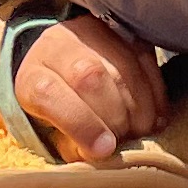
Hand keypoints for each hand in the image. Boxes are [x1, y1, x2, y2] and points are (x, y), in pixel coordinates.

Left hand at [16, 14, 166, 162]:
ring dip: (140, 108)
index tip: (103, 150)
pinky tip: (155, 116)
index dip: (79, 124)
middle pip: (90, 76)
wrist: (62, 61)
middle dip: (115, 116)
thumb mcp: (50, 130)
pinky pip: (146, 60)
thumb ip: (70, 143)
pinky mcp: (123, 33)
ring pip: (122, 68)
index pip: (48, 93)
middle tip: (125, 140)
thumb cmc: (59, 109)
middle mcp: (58, 46)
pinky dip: (156, 94)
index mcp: (32, 76)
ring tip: (141, 130)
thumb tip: (98, 154)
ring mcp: (92, 34)